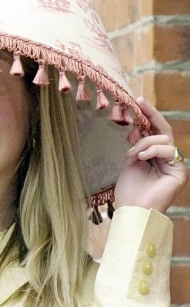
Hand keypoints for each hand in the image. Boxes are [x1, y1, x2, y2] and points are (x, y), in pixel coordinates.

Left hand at [114, 97, 187, 212]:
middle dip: (151, 115)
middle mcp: (168, 159)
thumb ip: (138, 145)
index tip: (138, 101)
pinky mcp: (180, 171)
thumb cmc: (129, 189)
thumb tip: (139, 127)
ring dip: (144, 142)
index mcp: (156, 156)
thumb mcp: (132, 161)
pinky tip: (141, 156)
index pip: (155, 132)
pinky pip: (169, 150)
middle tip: (139, 103)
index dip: (149, 115)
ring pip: (163, 139)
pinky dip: (153, 149)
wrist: (132, 209)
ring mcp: (175, 164)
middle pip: (164, 130)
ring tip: (132, 154)